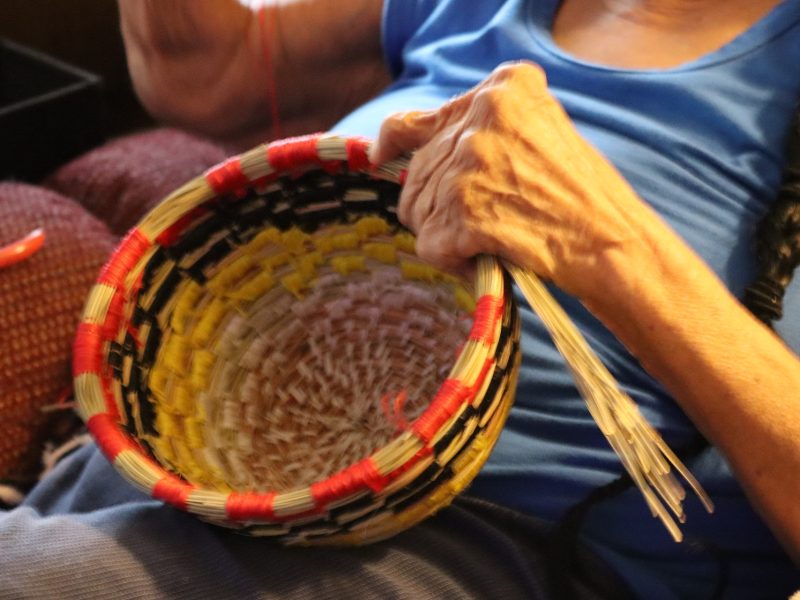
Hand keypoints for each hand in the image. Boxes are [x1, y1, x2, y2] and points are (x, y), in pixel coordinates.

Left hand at [370, 61, 664, 300]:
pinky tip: (485, 260)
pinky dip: (453, 262)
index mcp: (503, 91)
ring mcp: (471, 164)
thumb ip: (480, 127)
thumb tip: (407, 141)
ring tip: (488, 241)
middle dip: (436, 206)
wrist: (612, 243)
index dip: (394, 141)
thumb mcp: (535, 134)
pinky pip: (431, 246)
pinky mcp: (464, 211)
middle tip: (478, 224)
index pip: (420, 118)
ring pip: (418, 212)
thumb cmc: (579, 197)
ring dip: (445, 236)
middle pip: (417, 175)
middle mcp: (483, 119)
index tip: (381, 155)